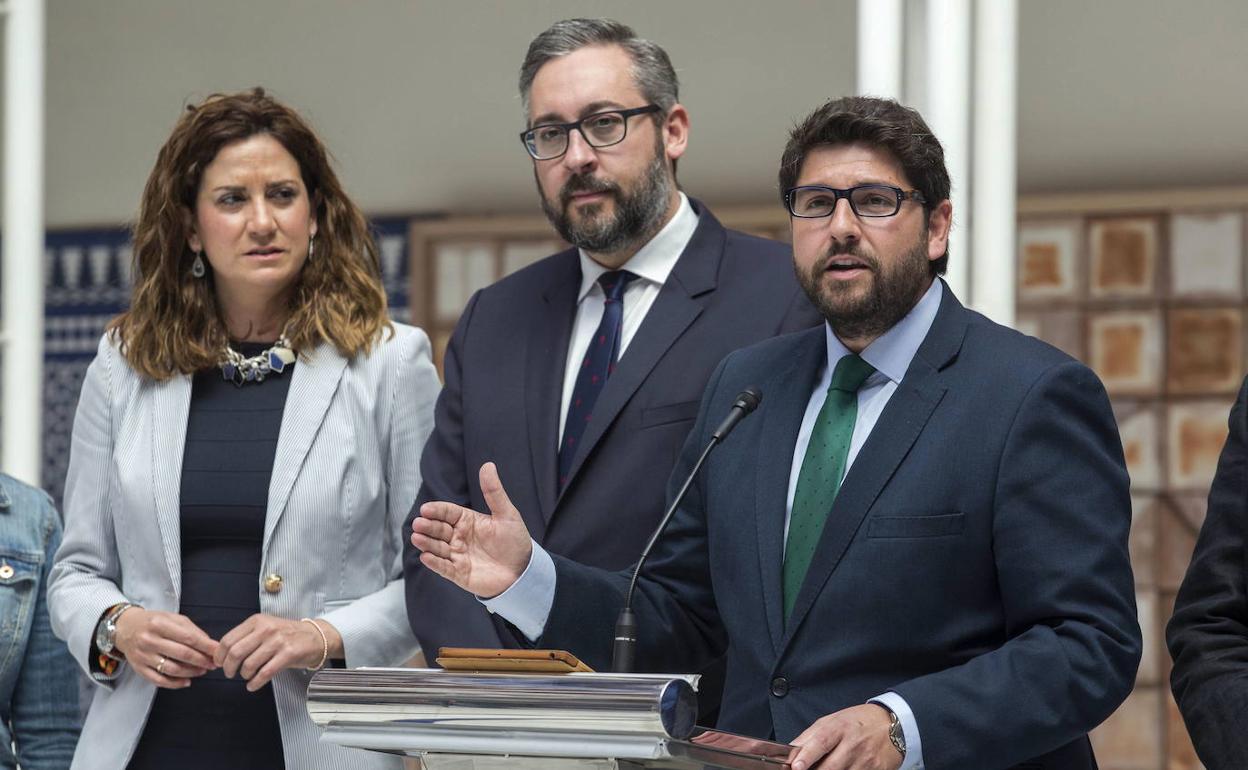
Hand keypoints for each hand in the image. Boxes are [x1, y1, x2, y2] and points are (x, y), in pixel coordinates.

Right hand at [113, 608, 217, 688]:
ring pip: (172, 669)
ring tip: (202, 671)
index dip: (206, 647)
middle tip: (213, 664)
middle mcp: (149, 640)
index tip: (218, 652)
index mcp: (160, 624)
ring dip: (191, 672)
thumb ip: (191, 630)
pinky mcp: (139, 669)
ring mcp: (143, 656)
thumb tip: (210, 644)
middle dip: (202, 660)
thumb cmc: (153, 622)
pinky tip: (186, 681)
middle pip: (182, 654)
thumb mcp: (172, 618)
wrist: (125, 628)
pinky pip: (159, 680)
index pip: (188, 637)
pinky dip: (175, 683)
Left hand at [215, 614, 341, 691]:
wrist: (316, 636)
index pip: (228, 639)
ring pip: (249, 664)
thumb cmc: (287, 634)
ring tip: (247, 676)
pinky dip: (255, 683)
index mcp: (257, 621)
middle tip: (230, 673)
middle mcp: (266, 629)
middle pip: (236, 652)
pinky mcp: (288, 654)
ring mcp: (278, 641)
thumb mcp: (266, 627)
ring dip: (244, 675)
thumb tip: (222, 654)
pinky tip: (253, 685)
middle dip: (228, 667)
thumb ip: (246, 637)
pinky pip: (265, 673)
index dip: (220, 655)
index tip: (219, 663)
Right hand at [411, 462, 533, 597]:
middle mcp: (459, 537)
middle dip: (428, 526)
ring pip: (437, 548)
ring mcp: (458, 555)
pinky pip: (444, 568)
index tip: (426, 508)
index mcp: (468, 521)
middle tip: (418, 523)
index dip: (437, 510)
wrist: (524, 570)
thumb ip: (494, 492)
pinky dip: (435, 563)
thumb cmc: (515, 541)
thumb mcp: (506, 514)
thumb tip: (488, 465)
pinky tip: (426, 556)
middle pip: (439, 529)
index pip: (448, 513)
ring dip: (426, 543)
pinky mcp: (459, 573)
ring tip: (417, 538)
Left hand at [790, 704, 901, 769]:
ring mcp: (866, 760)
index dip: (807, 755)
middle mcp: (853, 744)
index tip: (796, 766)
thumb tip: (791, 750)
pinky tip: (843, 769)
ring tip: (827, 767)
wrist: (893, 725)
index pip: (821, 742)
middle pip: (830, 766)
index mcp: (840, 727)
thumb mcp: (832, 720)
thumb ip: (810, 736)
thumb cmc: (859, 722)